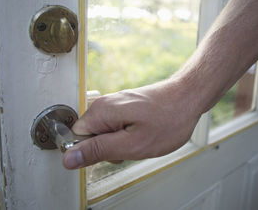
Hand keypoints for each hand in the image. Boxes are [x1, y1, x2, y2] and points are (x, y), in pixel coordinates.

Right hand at [62, 79, 200, 168]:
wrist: (188, 98)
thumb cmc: (167, 120)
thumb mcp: (132, 144)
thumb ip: (98, 151)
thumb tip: (69, 158)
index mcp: (100, 112)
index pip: (75, 139)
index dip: (92, 152)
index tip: (113, 152)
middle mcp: (104, 104)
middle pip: (90, 136)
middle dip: (108, 148)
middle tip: (130, 146)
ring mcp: (114, 104)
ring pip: (104, 134)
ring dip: (119, 143)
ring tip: (140, 138)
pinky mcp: (123, 107)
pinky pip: (115, 128)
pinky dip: (127, 135)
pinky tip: (143, 132)